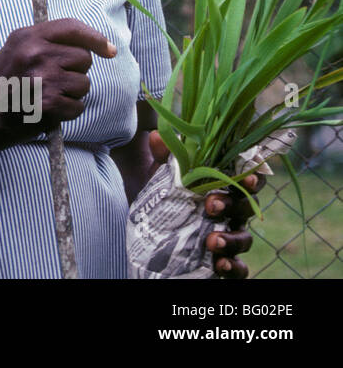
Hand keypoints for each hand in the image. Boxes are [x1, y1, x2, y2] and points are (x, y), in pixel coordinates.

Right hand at [0, 18, 116, 140]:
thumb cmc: (2, 82)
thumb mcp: (14, 49)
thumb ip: (44, 41)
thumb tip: (88, 42)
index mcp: (26, 37)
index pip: (71, 28)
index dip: (95, 38)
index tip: (108, 49)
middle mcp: (35, 54)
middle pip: (83, 58)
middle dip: (75, 71)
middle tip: (53, 80)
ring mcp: (43, 79)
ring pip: (83, 83)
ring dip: (71, 92)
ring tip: (47, 95)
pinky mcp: (49, 104)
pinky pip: (78, 105)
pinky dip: (68, 111)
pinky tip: (48, 110)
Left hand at [148, 131, 264, 278]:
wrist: (151, 233)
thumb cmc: (168, 197)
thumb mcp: (161, 175)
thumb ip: (163, 157)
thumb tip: (156, 135)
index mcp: (222, 187)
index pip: (246, 180)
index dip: (254, 178)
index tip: (249, 177)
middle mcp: (231, 212)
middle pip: (246, 207)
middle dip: (233, 205)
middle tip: (211, 205)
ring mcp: (229, 236)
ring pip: (244, 238)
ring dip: (232, 239)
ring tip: (213, 241)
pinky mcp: (224, 261)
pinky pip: (238, 268)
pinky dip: (233, 267)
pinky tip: (220, 265)